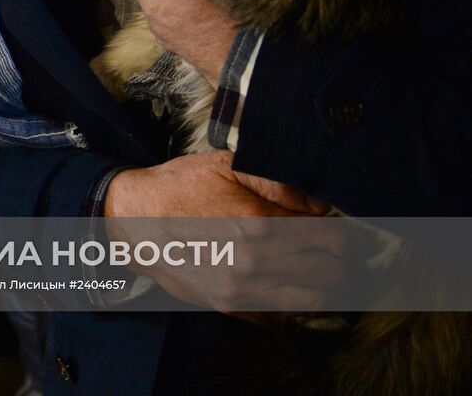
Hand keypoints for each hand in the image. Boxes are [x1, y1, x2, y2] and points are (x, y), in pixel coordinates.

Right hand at [105, 152, 342, 311]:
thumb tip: (319, 202)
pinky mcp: (228, 305)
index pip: (330, 240)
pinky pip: (279, 317)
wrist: (135, 219)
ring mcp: (241, 290)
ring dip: (325, 286)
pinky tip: (290, 285)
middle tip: (340, 249)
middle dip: (341, 261)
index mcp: (260, 224)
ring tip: (323, 268)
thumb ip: (278, 181)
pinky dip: (294, 304)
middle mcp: (256, 263)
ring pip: (310, 301)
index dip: (346, 235)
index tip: (347, 229)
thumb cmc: (182, 185)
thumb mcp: (227, 165)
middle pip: (327, 274)